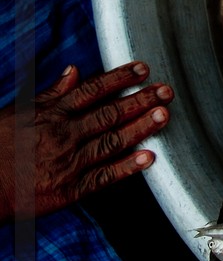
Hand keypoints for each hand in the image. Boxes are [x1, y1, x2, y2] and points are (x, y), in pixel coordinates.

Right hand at [0, 62, 173, 221]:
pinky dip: (127, 168)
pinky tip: (148, 158)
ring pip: (112, 142)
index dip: (120, 78)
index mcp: (51, 114)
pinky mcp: (69, 190)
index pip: (92, 90)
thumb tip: (74, 71)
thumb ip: (51, 93)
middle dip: (140, 100)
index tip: (142, 69)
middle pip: (109, 114)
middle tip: (166, 91)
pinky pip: (104, 177)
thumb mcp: (18, 111)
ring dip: (141, 128)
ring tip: (164, 115)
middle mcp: (63, 135)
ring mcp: (68, 163)